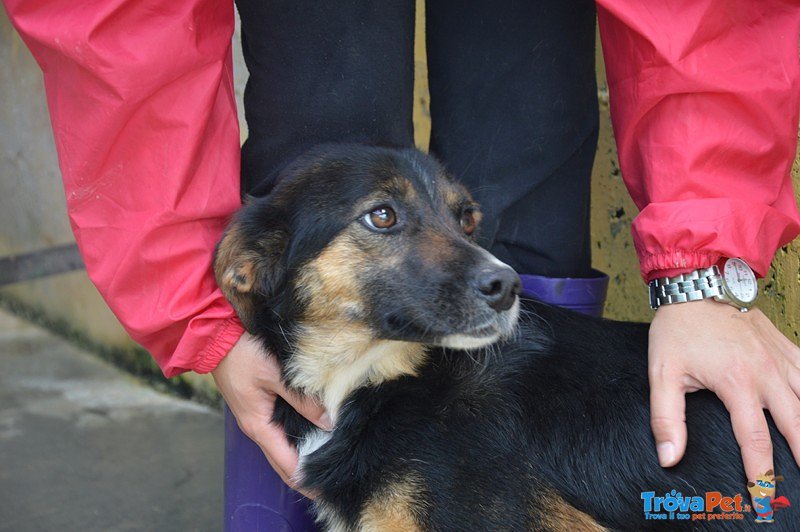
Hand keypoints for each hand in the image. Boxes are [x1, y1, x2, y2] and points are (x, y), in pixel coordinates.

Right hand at [212, 332, 331, 491]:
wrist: (215, 339)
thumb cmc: (243, 355)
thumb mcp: (276, 375)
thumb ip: (302, 400)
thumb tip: (328, 421)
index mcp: (258, 425)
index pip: (286, 463)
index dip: (305, 478)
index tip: (324, 487)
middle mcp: (255, 427)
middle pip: (281, 462)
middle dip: (302, 477)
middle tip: (326, 485)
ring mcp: (254, 418)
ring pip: (279, 448)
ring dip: (297, 460)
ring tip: (320, 466)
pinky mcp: (257, 407)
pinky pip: (276, 433)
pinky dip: (291, 443)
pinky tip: (306, 440)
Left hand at [648, 299, 799, 481]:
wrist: (696, 286)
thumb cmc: (678, 330)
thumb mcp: (662, 374)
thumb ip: (666, 418)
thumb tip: (669, 456)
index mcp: (737, 383)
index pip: (755, 440)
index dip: (761, 472)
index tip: (764, 495)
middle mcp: (766, 373)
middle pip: (796, 425)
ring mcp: (780, 358)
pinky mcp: (786, 346)